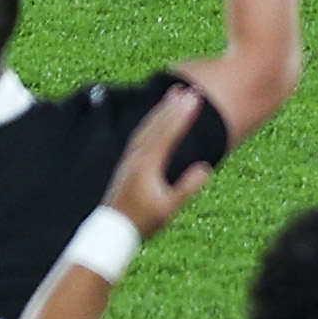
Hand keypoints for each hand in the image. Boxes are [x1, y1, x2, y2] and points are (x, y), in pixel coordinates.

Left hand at [110, 83, 223, 234]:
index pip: (167, 133)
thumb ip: (186, 188)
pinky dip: (152, 121)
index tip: (195, 99)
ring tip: (175, 94)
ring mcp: (130, 158)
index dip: (182, 115)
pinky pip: (141, 133)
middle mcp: (136, 156)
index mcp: (146, 164)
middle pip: (156, 124)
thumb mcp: (169, 209)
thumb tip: (205, 168)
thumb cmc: (143, 221)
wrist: (112, 229)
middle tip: (191, 89)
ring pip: (147, 126)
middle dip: (174, 106)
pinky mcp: (128, 162)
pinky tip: (159, 116)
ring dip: (162, 109)